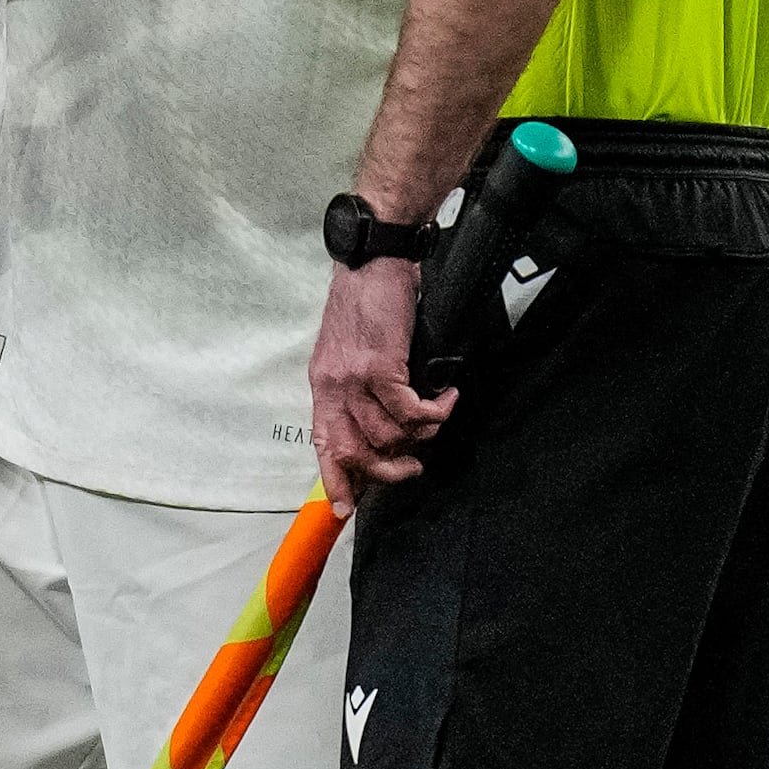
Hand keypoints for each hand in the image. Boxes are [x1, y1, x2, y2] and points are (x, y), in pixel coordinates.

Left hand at [306, 254, 453, 504]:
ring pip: (387, 435)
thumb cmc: (366, 301)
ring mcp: (354, 377)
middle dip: (388, 470)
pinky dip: (434, 411)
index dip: (335, 480)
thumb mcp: (349, 350)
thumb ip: (357, 388)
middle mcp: (333, 386)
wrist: (372, 261)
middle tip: (412, 466)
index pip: (323, 443)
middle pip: (354, 451)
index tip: (347, 508)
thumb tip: (378, 426)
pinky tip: (446, 398)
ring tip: (436, 419)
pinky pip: (410, 410)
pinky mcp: (381, 365)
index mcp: (322, 385)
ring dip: (419, 436)